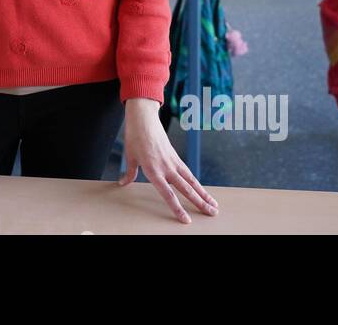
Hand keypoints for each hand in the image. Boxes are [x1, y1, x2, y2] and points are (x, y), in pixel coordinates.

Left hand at [119, 97, 217, 222]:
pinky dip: (195, 182)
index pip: (168, 194)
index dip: (178, 208)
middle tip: (212, 213)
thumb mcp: (130, 156)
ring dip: (203, 193)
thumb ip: (130, 172)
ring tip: (214, 205)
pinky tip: (201, 190)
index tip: (186, 219)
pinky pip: (187, 172)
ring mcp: (173, 161)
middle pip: (186, 189)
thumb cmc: (135, 136)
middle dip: (200, 203)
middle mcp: (166, 167)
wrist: (143, 118)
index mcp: (153, 170)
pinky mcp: (175, 155)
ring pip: (192, 181)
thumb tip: (123, 183)